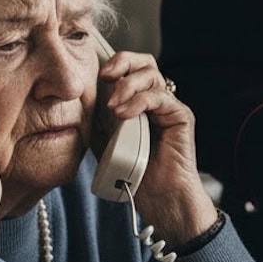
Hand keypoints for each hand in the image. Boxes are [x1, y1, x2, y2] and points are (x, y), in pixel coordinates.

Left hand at [98, 49, 216, 245]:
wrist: (158, 199)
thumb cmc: (133, 175)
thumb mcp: (105, 141)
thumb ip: (98, 118)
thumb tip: (81, 98)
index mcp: (140, 102)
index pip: (131, 69)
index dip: (114, 64)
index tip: (94, 74)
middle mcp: (157, 100)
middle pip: (145, 63)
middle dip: (123, 62)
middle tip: (104, 75)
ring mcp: (170, 107)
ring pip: (152, 75)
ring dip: (127, 85)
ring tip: (112, 105)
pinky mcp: (180, 116)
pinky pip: (160, 97)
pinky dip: (138, 101)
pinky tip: (123, 114)